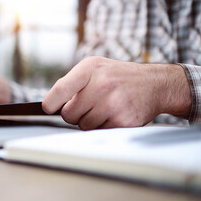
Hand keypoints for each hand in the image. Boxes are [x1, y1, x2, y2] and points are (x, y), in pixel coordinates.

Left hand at [42, 57, 190, 129]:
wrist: (154, 84)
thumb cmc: (117, 77)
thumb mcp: (94, 68)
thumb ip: (71, 83)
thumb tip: (50, 105)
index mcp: (89, 69)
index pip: (60, 90)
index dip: (50, 103)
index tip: (47, 108)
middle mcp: (101, 84)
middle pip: (68, 114)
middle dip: (74, 113)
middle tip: (88, 104)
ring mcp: (113, 103)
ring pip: (83, 125)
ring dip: (90, 121)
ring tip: (104, 107)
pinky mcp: (123, 120)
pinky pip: (99, 132)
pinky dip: (103, 126)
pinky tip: (114, 114)